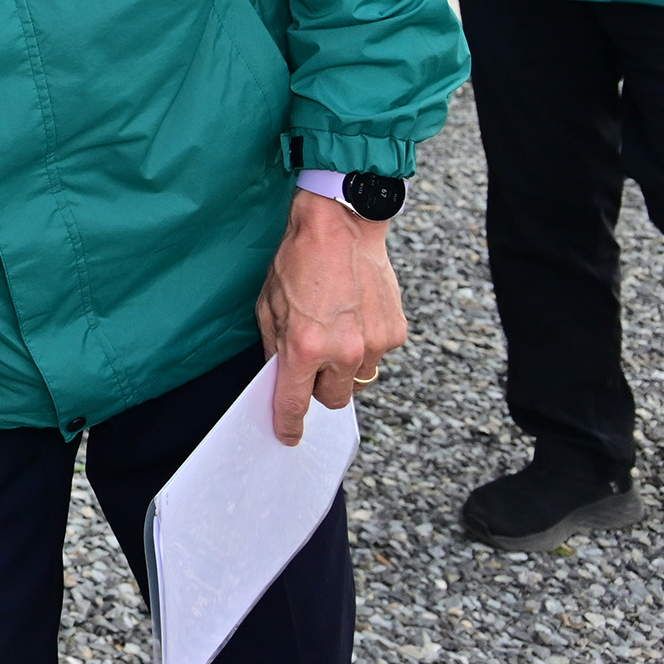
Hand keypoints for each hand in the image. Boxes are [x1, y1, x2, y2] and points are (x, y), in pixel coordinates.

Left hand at [256, 190, 408, 444]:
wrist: (340, 228)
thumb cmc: (298, 262)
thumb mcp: (268, 306)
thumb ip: (274, 347)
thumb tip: (280, 374)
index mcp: (304, 348)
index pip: (295, 402)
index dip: (289, 424)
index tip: (289, 435)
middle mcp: (342, 353)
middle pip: (334, 399)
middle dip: (321, 387)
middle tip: (313, 362)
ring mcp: (374, 344)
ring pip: (359, 378)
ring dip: (346, 365)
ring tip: (336, 328)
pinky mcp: (395, 332)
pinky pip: (378, 354)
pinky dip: (367, 343)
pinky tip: (355, 314)